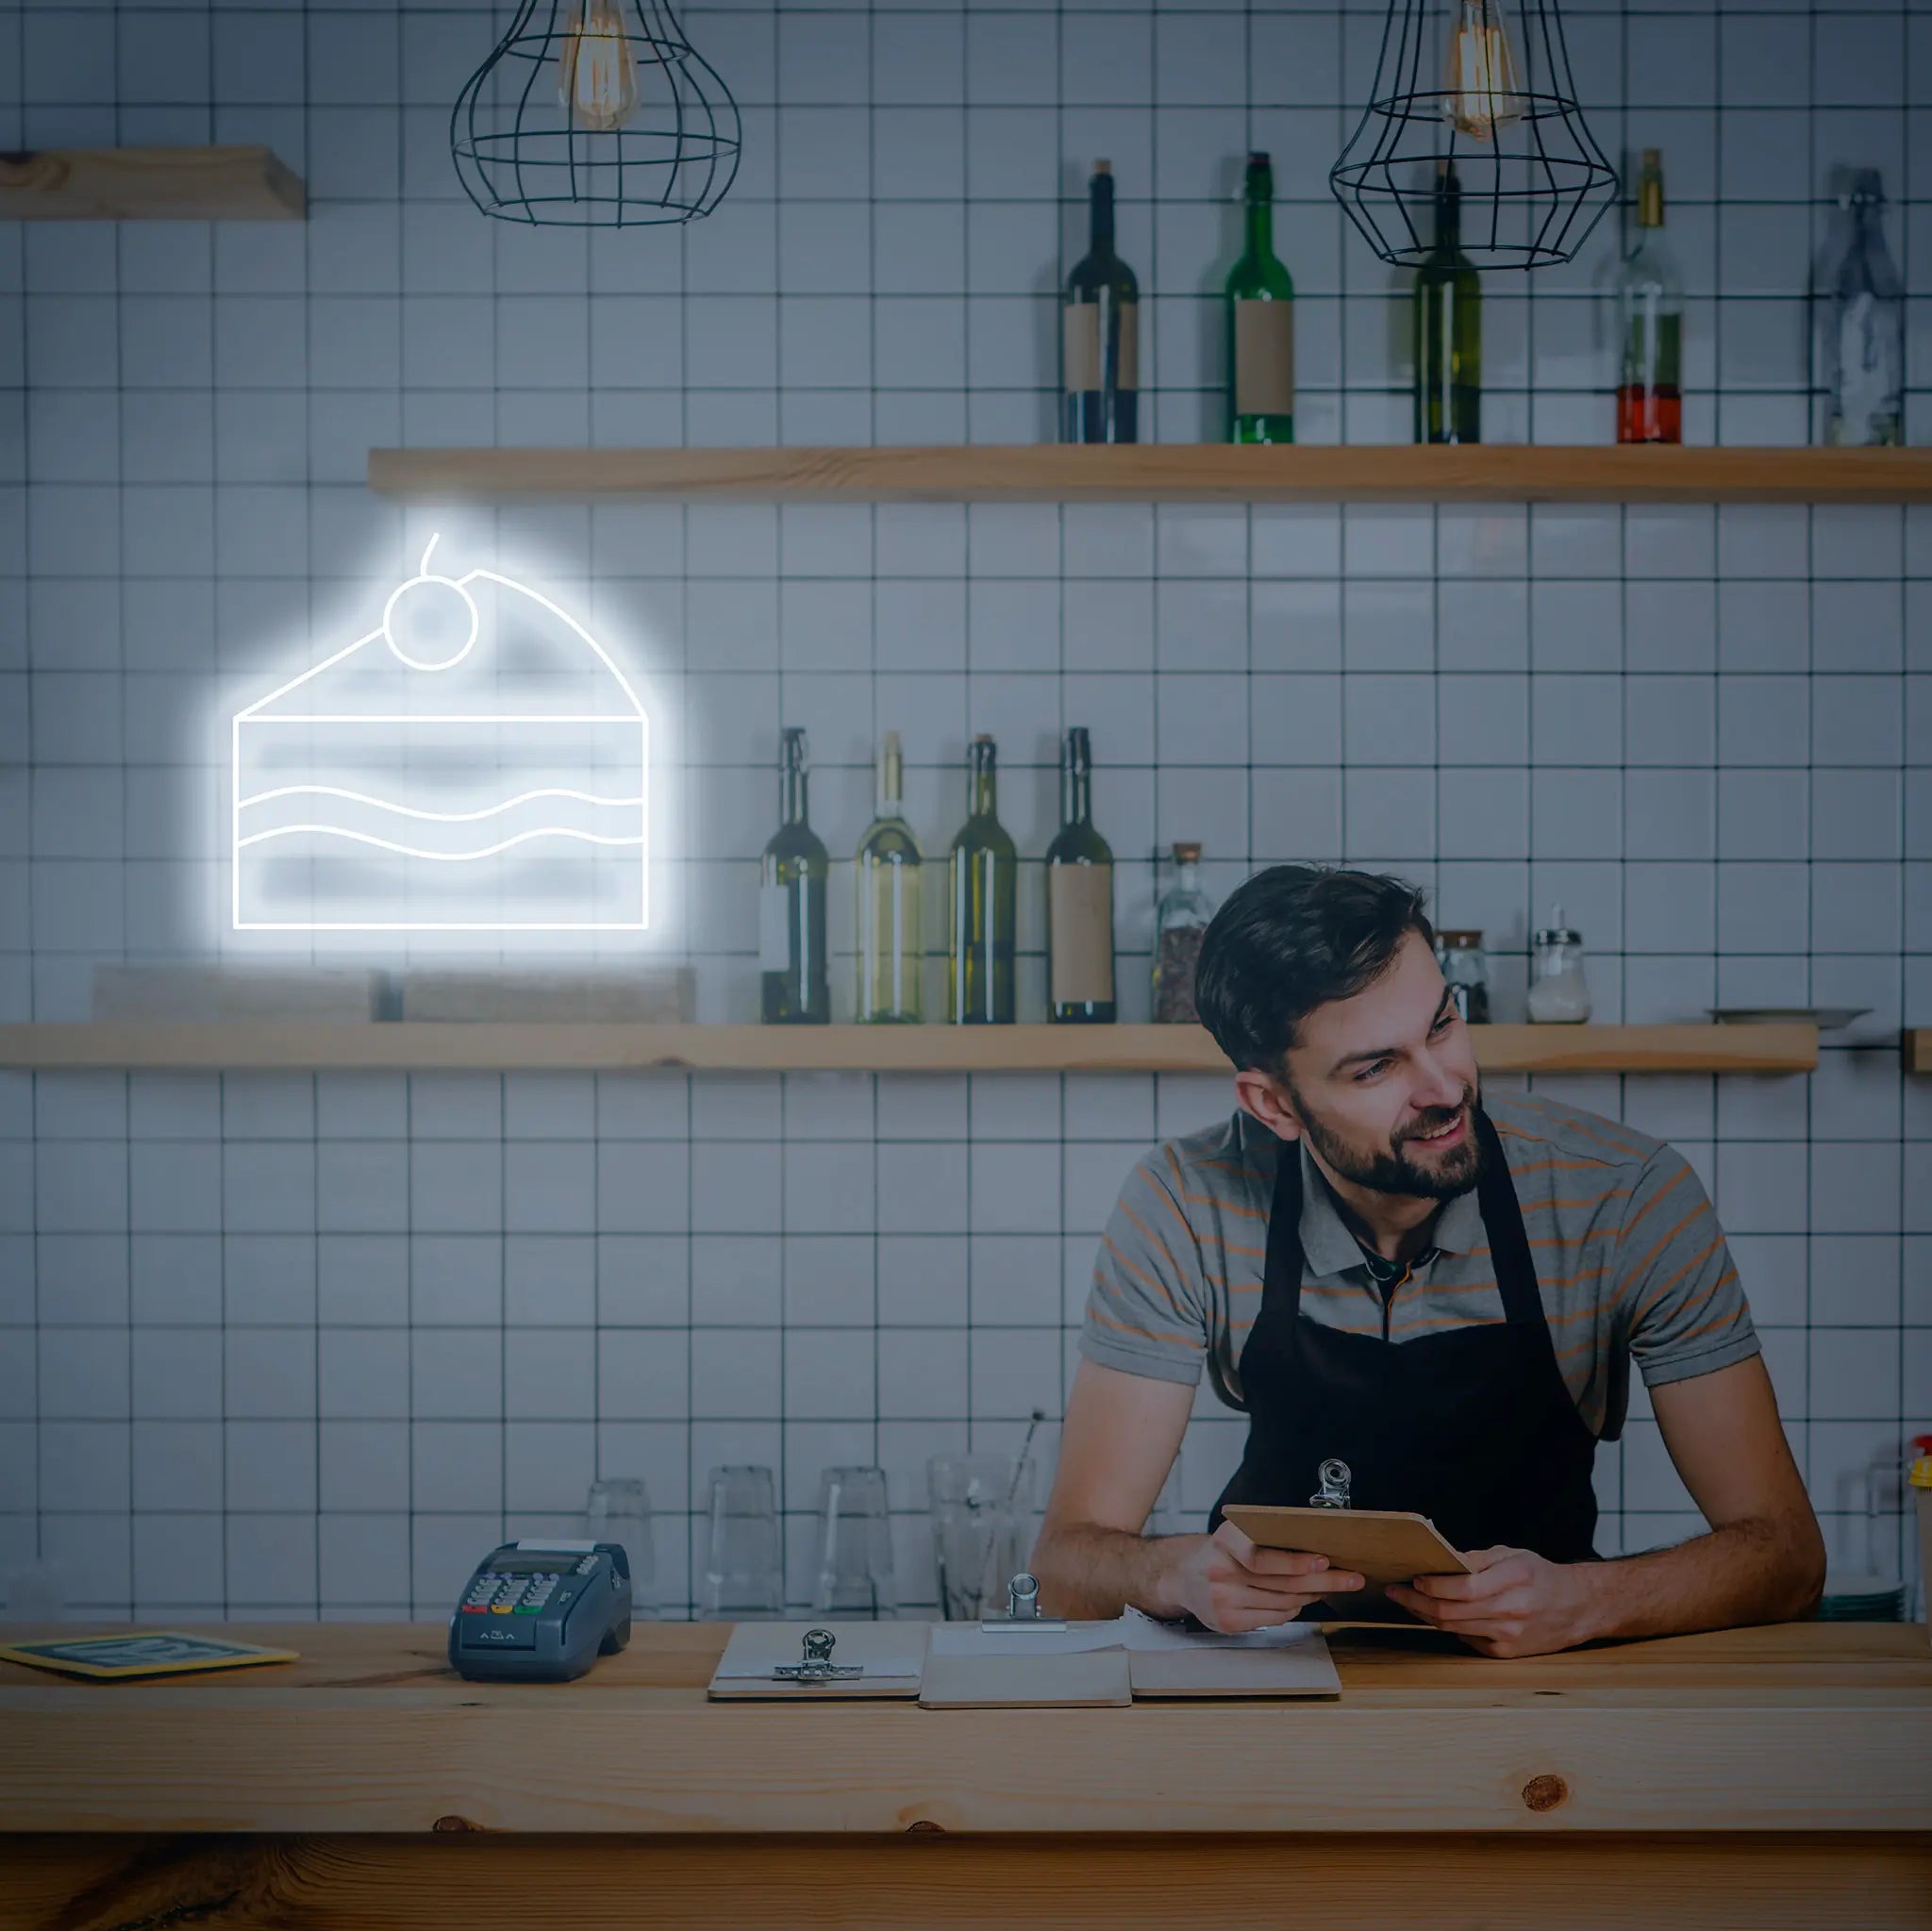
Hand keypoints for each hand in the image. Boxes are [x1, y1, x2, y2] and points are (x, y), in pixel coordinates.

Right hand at [1161, 1522, 1363, 1633]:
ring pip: (1283, 1602)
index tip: (1324, 1561)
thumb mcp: (1236, 1535)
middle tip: (1352, 1578)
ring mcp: (1223, 1600)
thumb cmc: (1221, 1553)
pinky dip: (1293, 1608)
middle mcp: (1221, 1571)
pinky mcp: (1227, 1623)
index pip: (1262, 1558)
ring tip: (1331, 1586)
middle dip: (1324, 1581)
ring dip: (1312, 1595)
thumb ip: (1267, 1541)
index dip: (1295, 1562)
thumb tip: (1316, 1551)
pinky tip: (1302, 1599)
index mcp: (1225, 1542)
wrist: (1183, 1577)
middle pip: (1282, 1583)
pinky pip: (1274, 1617)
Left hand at [1386, 1546, 1595, 1657]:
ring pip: (1453, 1628)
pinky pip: (1467, 1639)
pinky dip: (1449, 1627)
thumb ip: (1476, 1559)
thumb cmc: (1540, 1576)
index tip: (1413, 1578)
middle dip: (1416, 1602)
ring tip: (1409, 1601)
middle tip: (1395, 1592)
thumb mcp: (1512, 1555)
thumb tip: (1440, 1561)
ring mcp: (1509, 1636)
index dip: (1432, 1585)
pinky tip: (1438, 1615)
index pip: (1463, 1587)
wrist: (1577, 1608)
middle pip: (1451, 1612)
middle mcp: (1512, 1610)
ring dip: (1425, 1615)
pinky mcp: (1506, 1653)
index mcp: (1514, 1579)